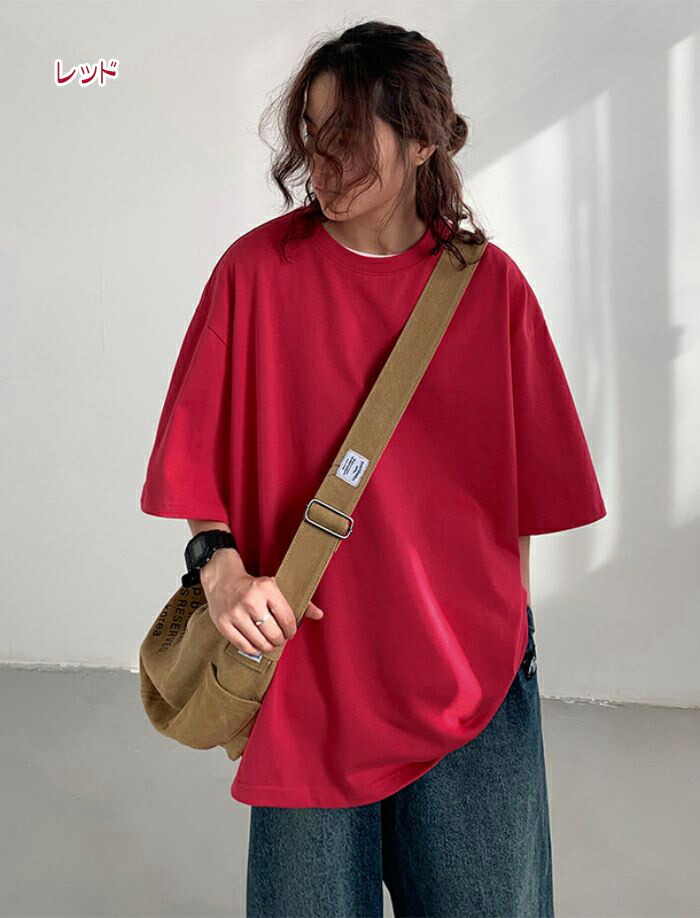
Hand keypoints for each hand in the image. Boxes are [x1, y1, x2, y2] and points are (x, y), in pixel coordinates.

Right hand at [200, 552, 323, 654]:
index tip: (290, 631)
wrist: (222, 580)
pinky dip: (253, 649)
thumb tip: (319, 614)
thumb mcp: (276, 587)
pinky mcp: (223, 624)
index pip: (287, 618)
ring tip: (269, 642)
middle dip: (280, 640)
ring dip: (268, 647)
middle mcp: (250, 600)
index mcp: (266, 588)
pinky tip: (257, 644)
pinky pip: (243, 646)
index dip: (291, 630)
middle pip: (273, 633)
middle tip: (279, 638)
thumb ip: (299, 601)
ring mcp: (235, 613)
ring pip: (259, 642)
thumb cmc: (253, 586)